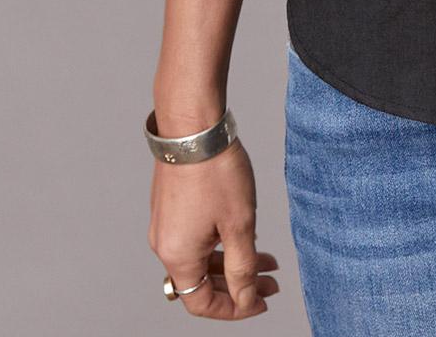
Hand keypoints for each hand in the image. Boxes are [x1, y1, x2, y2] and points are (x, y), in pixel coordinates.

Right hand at [149, 141, 280, 318]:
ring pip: (201, 257)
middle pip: (202, 281)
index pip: (202, 303)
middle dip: (238, 285)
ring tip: (265, 257)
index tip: (260, 301)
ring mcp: (165, 223)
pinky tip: (243, 232)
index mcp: (177, 256)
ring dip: (231, 262)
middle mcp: (165, 244)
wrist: (193, 126)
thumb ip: (242, 268)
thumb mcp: (239, 225)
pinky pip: (195, 237)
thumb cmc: (216, 172)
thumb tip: (244, 299)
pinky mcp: (170, 205)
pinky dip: (220, 242)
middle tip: (270, 281)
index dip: (234, 309)